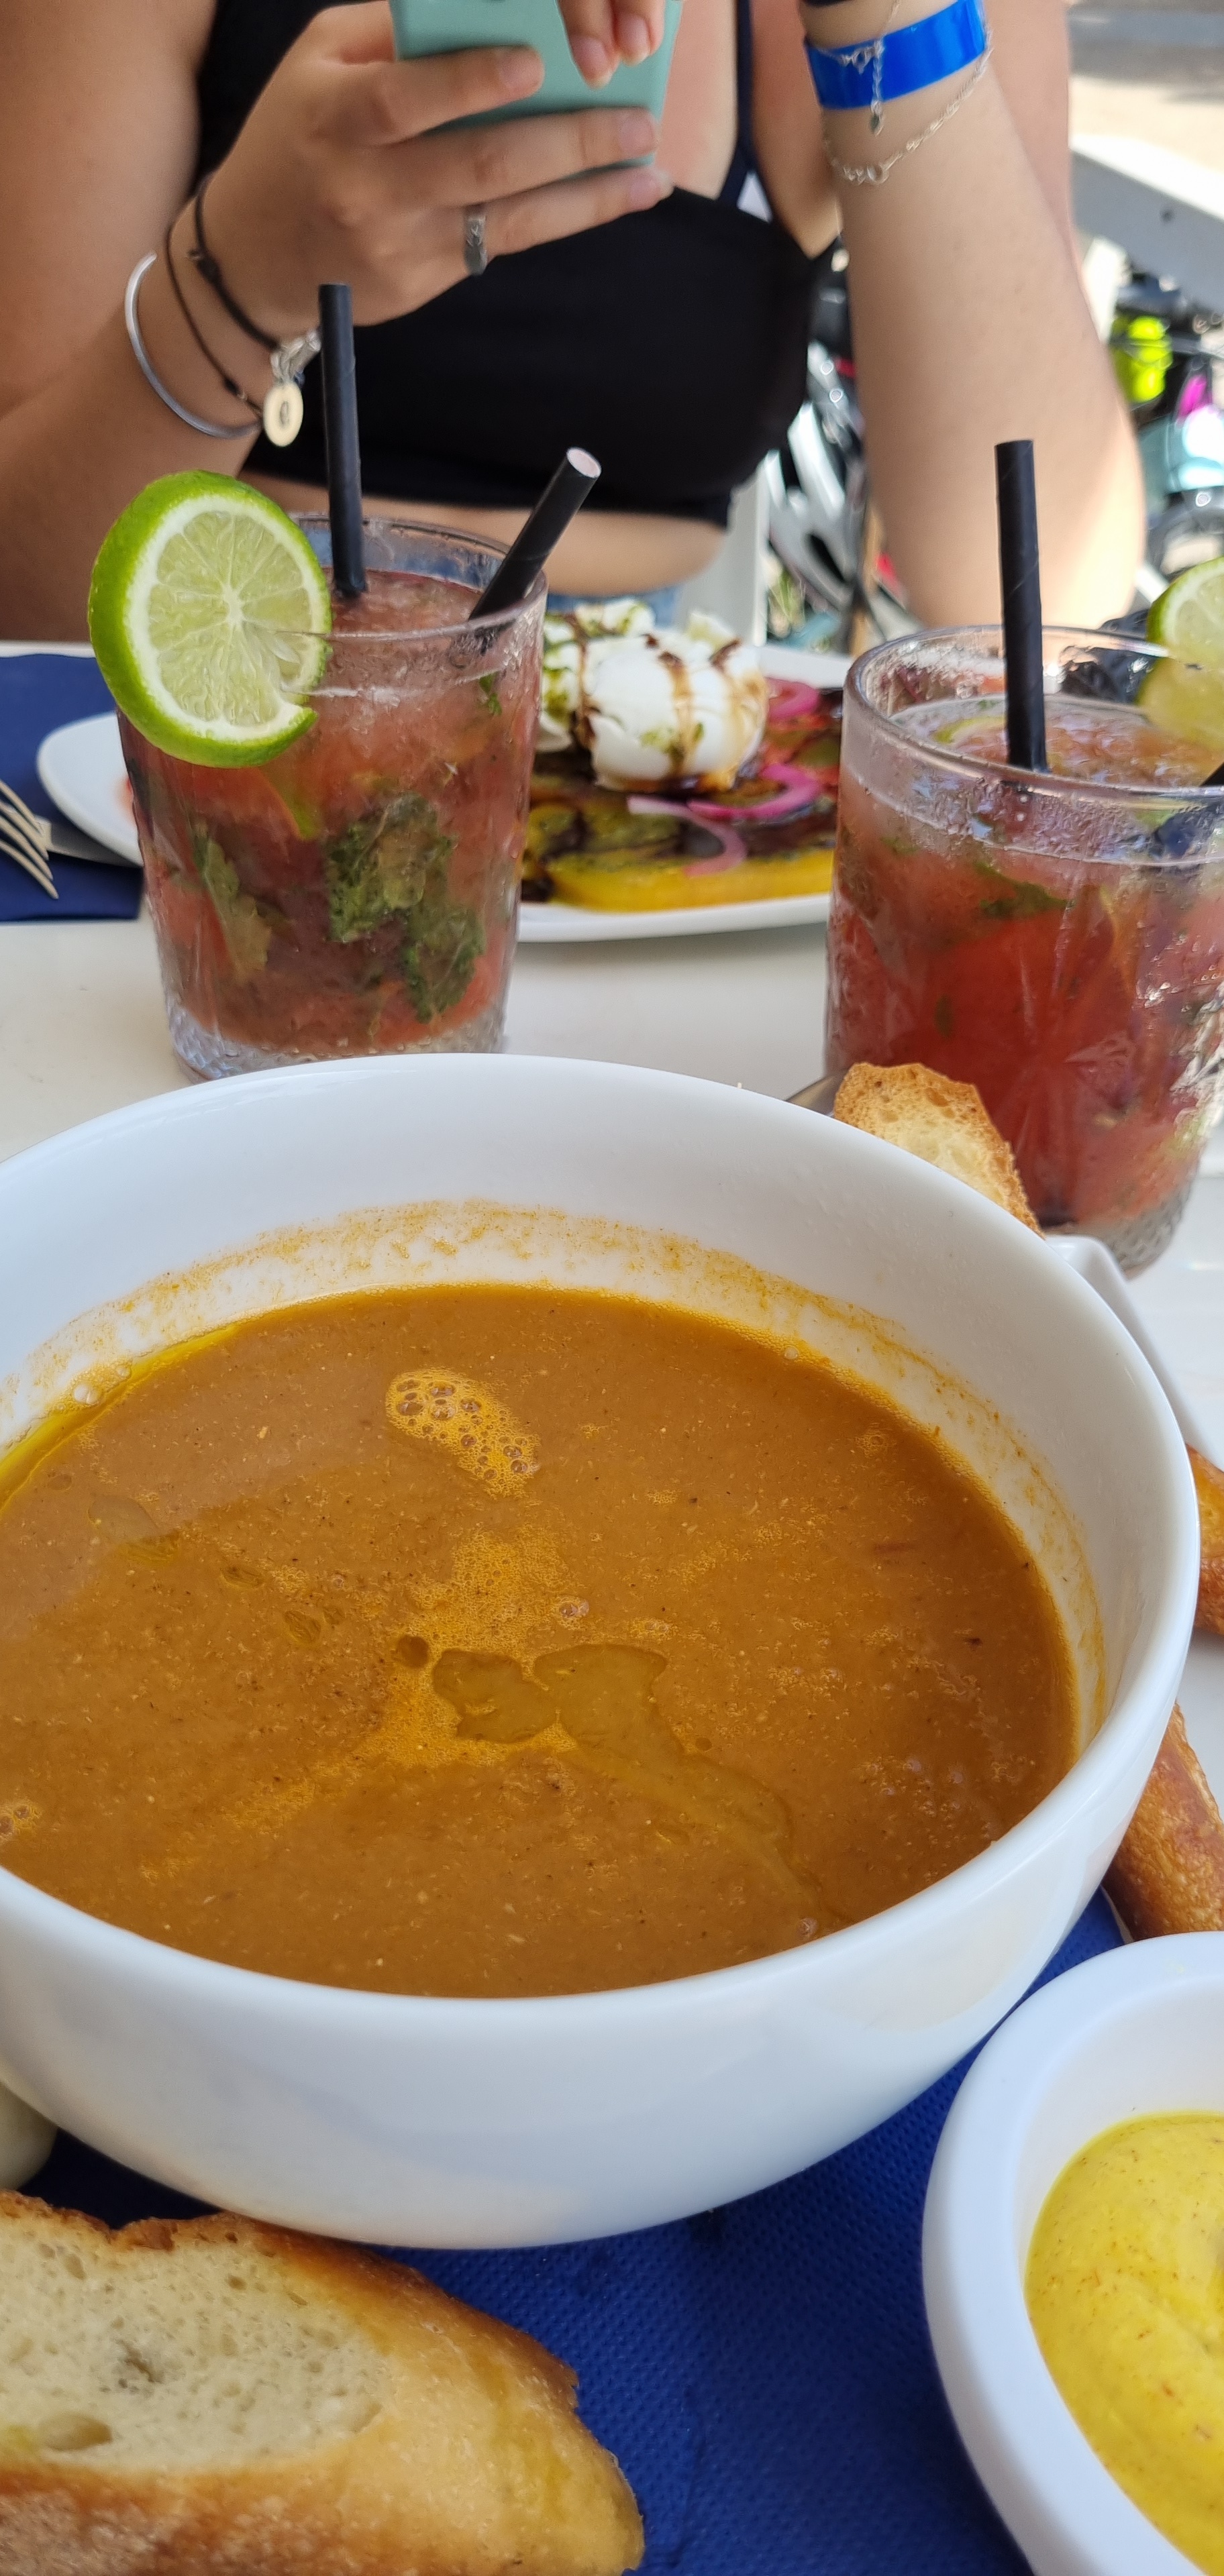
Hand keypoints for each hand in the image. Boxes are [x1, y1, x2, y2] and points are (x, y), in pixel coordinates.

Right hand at [200, 1, 671, 340]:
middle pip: (479, 163)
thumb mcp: (318, 63)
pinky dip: (573, 217)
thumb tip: (484, 3)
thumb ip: (389, 31)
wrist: (253, 256)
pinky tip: (623, 196)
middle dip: (567, 140)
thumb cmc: (297, 135)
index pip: (405, 100)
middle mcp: (367, 187)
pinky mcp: (425, 279)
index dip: (471, 82)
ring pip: (508, 215)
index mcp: (335, 119)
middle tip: (635, 119)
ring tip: (648, 164)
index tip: (535, 62)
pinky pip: (508, 242)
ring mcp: (400, 242)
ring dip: (589, 190)